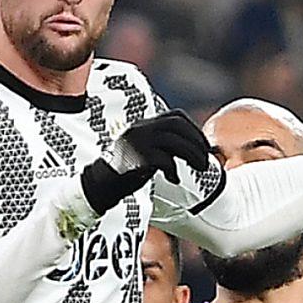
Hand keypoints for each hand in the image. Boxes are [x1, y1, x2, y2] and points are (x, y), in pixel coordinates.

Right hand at [82, 109, 213, 211]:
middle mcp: (140, 129)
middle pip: (178, 126)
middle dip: (197, 142)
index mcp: (143, 125)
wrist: (98, 185)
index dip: (194, 130)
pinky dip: (173, 170)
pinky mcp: (136, 158)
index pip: (176, 117)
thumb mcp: (144, 152)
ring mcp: (137, 142)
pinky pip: (163, 160)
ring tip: (198, 169)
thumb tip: (190, 148)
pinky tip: (174, 179)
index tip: (204, 146)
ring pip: (174, 142)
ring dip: (192, 156)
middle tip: (204, 160)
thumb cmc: (124, 172)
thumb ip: (162, 145)